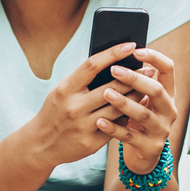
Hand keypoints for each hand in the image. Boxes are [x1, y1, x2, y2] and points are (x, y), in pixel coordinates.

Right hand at [26, 42, 140, 166]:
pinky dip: (126, 116)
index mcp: (65, 90)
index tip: (129, 45)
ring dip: (135, 97)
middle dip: (133, 77)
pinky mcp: (91, 143)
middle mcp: (74, 107)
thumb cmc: (55, 111)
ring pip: (118, 108)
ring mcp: (83, 126)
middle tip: (149, 69)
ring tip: (147, 88)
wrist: (41, 145)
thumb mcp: (61, 91)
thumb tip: (111, 62)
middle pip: (111, 87)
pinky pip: (116, 127)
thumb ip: (82, 79)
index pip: (92, 65)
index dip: (112, 53)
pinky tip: (136, 109)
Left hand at [94, 47, 177, 175]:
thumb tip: (114, 57)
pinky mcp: (150, 147)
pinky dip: (114, 128)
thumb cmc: (137, 120)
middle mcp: (170, 111)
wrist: (143, 155)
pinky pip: (130, 136)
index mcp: (169, 94)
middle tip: (114, 70)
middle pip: (157, 90)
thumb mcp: (141, 100)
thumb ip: (135, 84)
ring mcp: (161, 130)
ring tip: (106, 93)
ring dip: (124, 102)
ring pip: (144, 114)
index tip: (135, 51)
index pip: (168, 69)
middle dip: (135, 79)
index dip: (154, 57)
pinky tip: (100, 121)